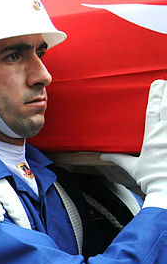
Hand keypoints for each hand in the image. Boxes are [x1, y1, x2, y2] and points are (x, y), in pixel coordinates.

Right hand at [101, 80, 166, 207]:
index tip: (156, 84)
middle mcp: (165, 135)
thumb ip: (119, 158)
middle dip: (166, 93)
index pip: (152, 111)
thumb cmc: (151, 181)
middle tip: (165, 82)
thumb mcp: (133, 169)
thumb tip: (103, 155)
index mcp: (151, 138)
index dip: (154, 96)